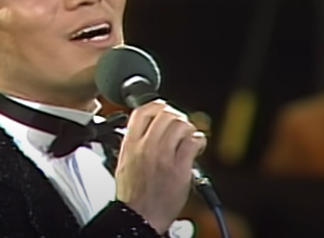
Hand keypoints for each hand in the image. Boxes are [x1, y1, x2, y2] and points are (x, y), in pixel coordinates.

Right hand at [114, 100, 206, 233]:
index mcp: (131, 144)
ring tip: (189, 137)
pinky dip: (198, 141)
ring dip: (189, 128)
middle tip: (181, 124)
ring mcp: (163, 156)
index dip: (156, 105)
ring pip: (181, 124)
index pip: (142, 111)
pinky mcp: (179, 168)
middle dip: (177, 116)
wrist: (138, 217)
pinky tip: (197, 147)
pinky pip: (193, 142)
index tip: (164, 108)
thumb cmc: (132, 196)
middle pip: (165, 114)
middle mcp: (146, 147)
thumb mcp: (124, 161)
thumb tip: (146, 128)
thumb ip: (134, 142)